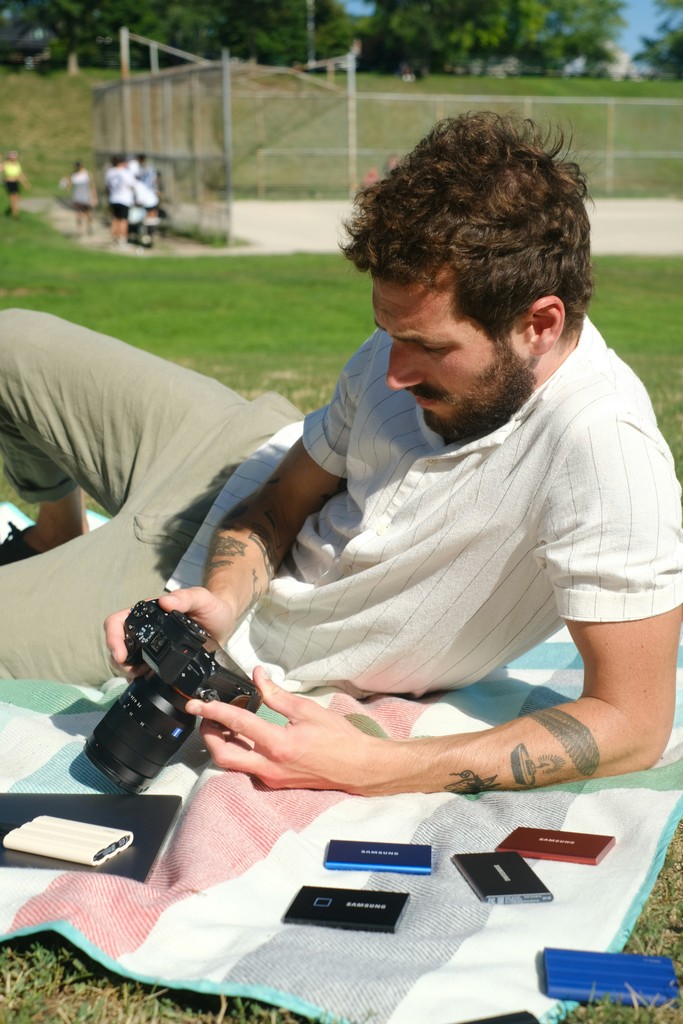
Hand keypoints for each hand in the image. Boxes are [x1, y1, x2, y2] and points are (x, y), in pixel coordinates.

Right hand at [103, 586, 238, 676]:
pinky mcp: (159, 659)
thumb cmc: (212, 607)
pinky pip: (141, 669)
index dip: (113, 638)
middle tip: (133, 671)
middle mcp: (146, 628)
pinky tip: (148, 679)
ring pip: (125, 659)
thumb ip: (186, 597)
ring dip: (127, 669)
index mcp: (149, 613)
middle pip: (117, 644)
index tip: (121, 655)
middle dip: (118, 660)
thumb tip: (165, 602)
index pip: (117, 622)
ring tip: (141, 675)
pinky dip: (139, 676)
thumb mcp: (202, 599)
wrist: (223, 623)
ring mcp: (151, 644)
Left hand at [186, 666, 410, 794]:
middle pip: (223, 755)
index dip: (213, 711)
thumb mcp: (307, 710)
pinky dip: (239, 751)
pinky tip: (243, 736)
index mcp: (278, 744)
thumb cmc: (338, 738)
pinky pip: (248, 768)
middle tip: (205, 718)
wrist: (358, 767)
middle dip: (208, 736)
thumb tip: (258, 676)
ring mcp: (271, 777)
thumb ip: (277, 694)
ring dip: (222, 744)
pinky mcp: (276, 782)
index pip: (237, 724)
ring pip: (233, 764)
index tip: (197, 704)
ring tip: (222, 725)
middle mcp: (270, 765)